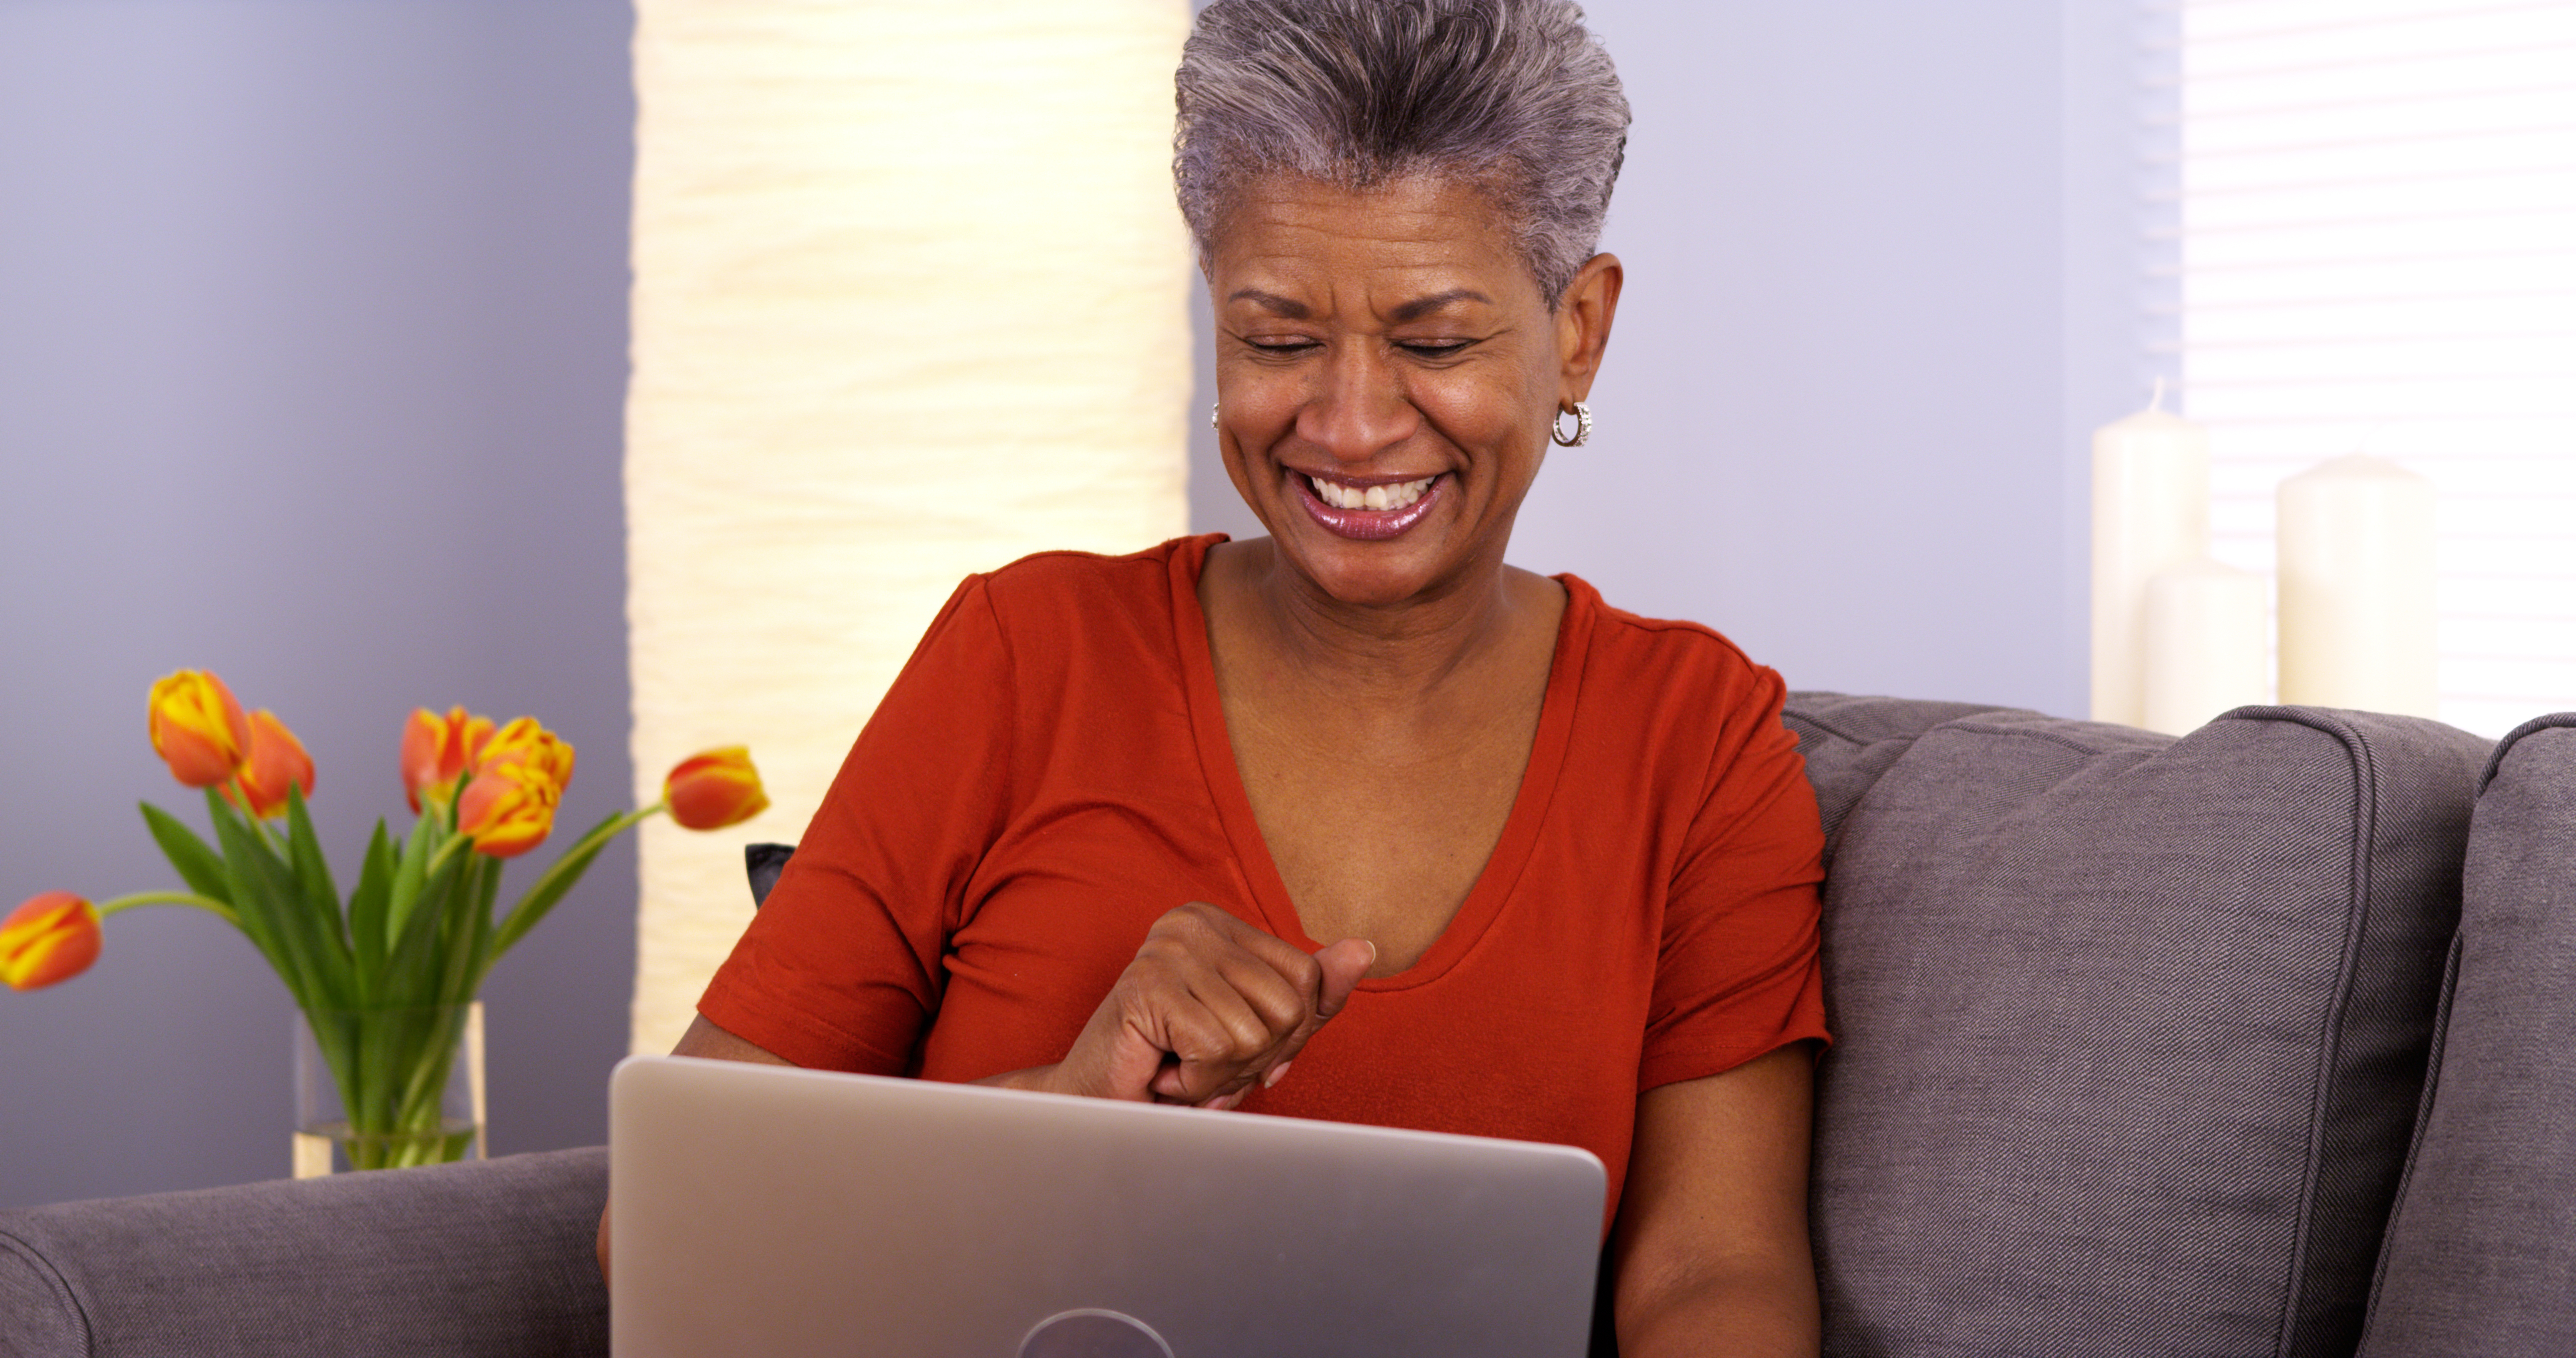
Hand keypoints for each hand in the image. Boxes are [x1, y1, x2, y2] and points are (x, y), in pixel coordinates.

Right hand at [1039, 902, 1372, 1108]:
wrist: (1095, 1102)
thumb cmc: (1175, 1066)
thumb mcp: (1257, 1029)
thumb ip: (1311, 995)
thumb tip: (1366, 949)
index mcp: (1220, 922)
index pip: (1306, 976)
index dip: (1289, 1035)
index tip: (1243, 1055)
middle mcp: (1193, 923)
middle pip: (1288, 1007)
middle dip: (1256, 1060)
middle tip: (1205, 1067)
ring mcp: (1167, 950)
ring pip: (1254, 1034)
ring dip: (1222, 1076)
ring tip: (1180, 1068)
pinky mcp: (1146, 985)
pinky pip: (1216, 1049)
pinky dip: (1197, 1082)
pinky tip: (1164, 1073)